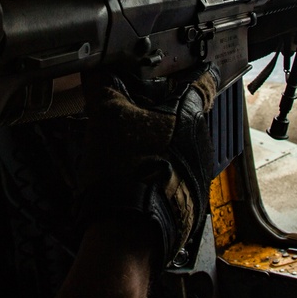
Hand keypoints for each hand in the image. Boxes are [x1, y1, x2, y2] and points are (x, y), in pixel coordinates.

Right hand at [77, 64, 219, 267]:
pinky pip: (178, 173)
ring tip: (130, 147)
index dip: (193, 68)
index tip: (188, 65)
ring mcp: (199, 172)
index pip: (202, 79)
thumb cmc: (124, 168)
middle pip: (186, 113)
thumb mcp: (106, 115)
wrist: (129, 232)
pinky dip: (161, 169)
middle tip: (135, 110)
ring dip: (162, 142)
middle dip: (164, 110)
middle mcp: (202, 140)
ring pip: (182, 144)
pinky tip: (136, 174)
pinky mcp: (192, 198)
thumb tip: (94, 66)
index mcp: (189, 113)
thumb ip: (103, 85)